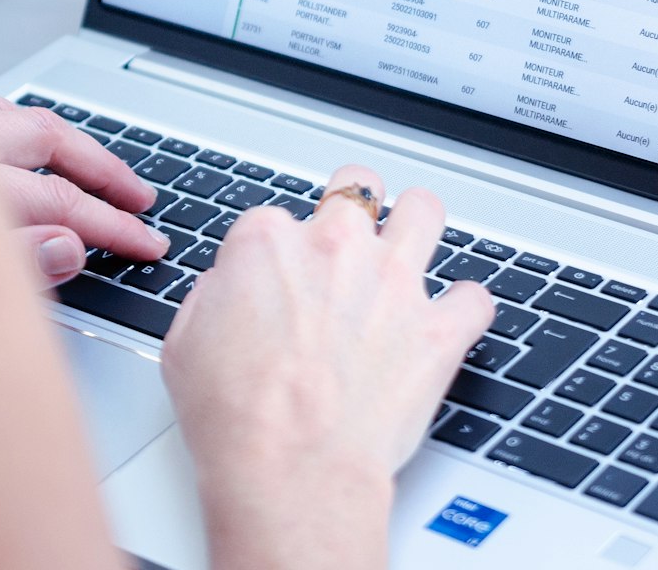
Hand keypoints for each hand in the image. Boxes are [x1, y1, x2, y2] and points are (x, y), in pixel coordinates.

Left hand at [0, 98, 167, 284]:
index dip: (111, 224)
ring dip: (65, 144)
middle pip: (43, 136)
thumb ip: (10, 267)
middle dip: (102, 167)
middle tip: (139, 198)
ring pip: (12, 115)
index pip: (57, 199)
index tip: (145, 243)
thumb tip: (68, 248)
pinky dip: (19, 134)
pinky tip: (33, 157)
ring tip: (99, 173)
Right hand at [160, 164, 493, 569]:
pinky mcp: (437, 328)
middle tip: (348, 243)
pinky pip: (474, 298)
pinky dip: (464, 309)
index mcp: (269, 242)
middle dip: (353, 209)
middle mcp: (336, 247)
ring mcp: (394, 283)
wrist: (292, 469)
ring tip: (411, 248)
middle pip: (356, 187)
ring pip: (424, 210)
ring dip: (417, 225)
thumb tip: (226, 290)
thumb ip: (210, 297)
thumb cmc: (236, 419)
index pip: (275, 218)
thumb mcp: (184, 345)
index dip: (277, 252)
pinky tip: (450, 321)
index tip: (278, 281)